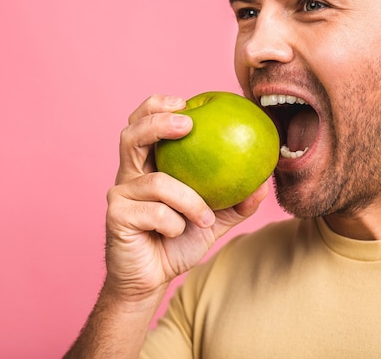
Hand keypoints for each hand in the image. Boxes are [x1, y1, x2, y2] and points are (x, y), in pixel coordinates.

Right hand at [104, 94, 267, 302]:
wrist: (153, 278)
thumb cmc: (179, 242)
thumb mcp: (214, 219)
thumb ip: (237, 201)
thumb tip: (265, 181)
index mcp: (149, 165)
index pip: (144, 124)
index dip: (157, 106)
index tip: (185, 102)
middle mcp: (130, 174)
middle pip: (131, 135)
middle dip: (157, 122)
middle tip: (188, 124)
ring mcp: (120, 194)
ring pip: (155, 180)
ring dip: (188, 198)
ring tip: (206, 217)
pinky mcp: (116, 216)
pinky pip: (153, 211)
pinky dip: (174, 222)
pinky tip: (178, 232)